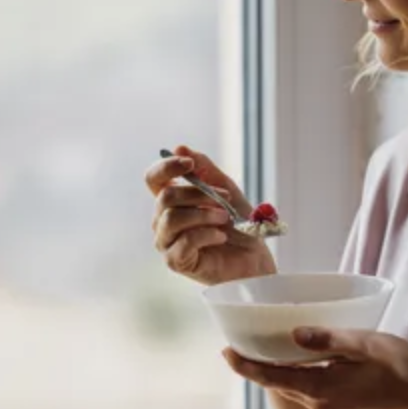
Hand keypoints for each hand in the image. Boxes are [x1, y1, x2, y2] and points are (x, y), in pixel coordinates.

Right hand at [145, 145, 276, 284]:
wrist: (254, 256)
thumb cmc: (238, 224)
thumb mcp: (226, 189)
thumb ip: (205, 169)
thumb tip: (179, 147)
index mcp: (172, 200)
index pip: (153, 179)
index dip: (167, 167)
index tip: (190, 164)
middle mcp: (163, 220)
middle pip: (166, 197)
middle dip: (199, 194)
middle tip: (225, 199)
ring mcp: (166, 241)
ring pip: (171, 218)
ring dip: (203, 214)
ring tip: (224, 218)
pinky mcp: (175, 261)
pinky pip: (183, 242)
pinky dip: (206, 235)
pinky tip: (221, 236)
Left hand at [222, 328, 407, 408]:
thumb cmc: (397, 365)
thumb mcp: (363, 343)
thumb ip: (327, 339)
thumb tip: (293, 335)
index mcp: (320, 388)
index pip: (271, 379)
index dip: (246, 366)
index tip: (225, 352)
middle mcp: (319, 403)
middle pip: (278, 385)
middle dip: (257, 367)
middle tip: (238, 345)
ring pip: (294, 388)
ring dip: (278, 372)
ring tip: (265, 350)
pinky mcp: (339, 408)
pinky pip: (309, 391)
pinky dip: (298, 375)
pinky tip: (302, 360)